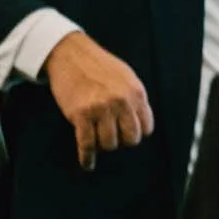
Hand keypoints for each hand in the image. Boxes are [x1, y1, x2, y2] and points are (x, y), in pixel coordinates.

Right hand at [43, 32, 154, 170]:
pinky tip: (88, 163)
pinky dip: (87, 158)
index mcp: (136, 93)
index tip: (130, 134)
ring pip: (109, 144)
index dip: (138, 133)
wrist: (72, 55)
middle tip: (113, 138)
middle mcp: (121, 102)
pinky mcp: (80, 115)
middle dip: (122, 141)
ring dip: (104, 146)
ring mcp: (101, 109)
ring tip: (98, 141)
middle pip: (130, 138)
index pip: (146, 127)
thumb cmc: (100, 66)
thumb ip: (134, 98)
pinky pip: (87, 144)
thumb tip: (141, 122)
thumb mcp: (127, 77)